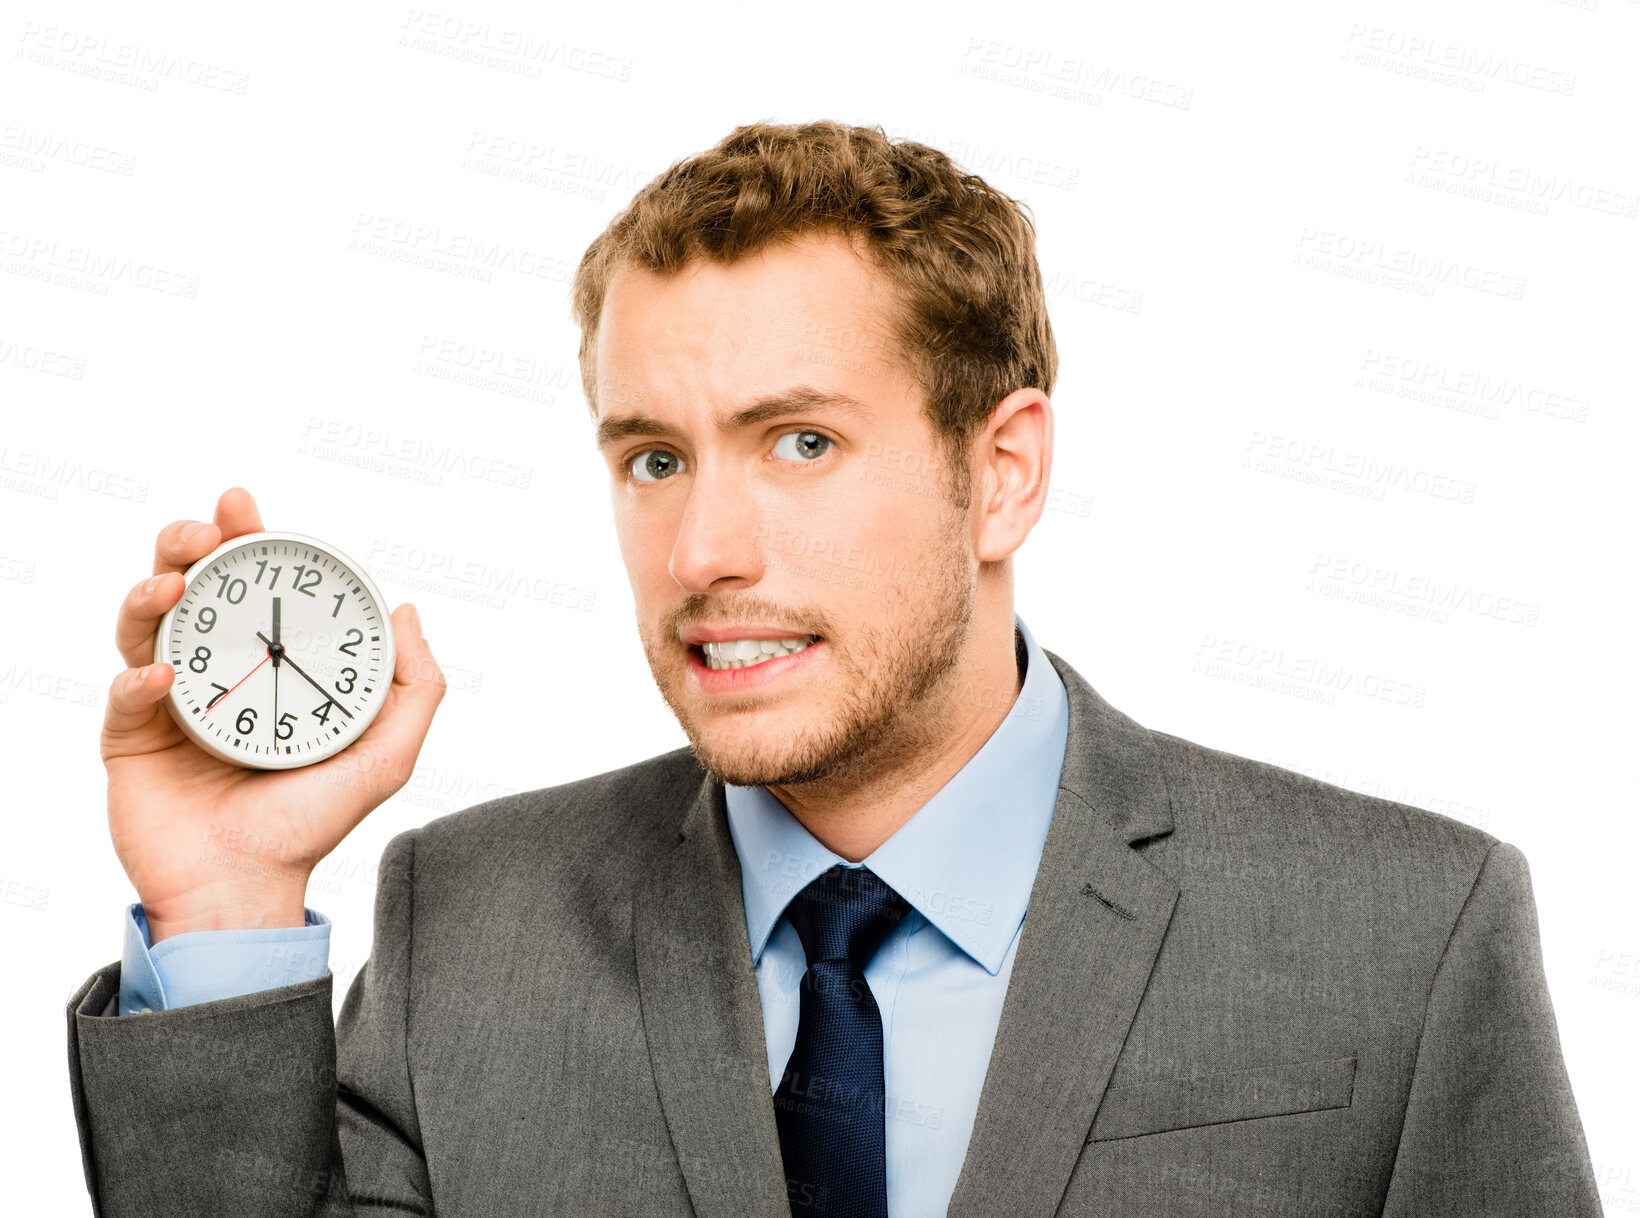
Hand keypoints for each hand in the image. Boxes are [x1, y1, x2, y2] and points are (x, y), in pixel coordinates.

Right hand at [102, 488, 446, 942]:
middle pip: (191, 585)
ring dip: (152, 593)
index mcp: (271, 664)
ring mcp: (169, 701)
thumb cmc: (311, 824)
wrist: (248, 890)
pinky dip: (139, 678)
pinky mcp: (130, 738)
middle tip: (204, 530)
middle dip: (190, 544)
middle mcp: (217, 671)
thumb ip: (413, 685)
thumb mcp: (386, 754)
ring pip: (144, 624)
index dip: (250, 539)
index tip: (248, 506)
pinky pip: (124, 694)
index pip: (255, 584)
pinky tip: (162, 675)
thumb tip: (407, 610)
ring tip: (174, 585)